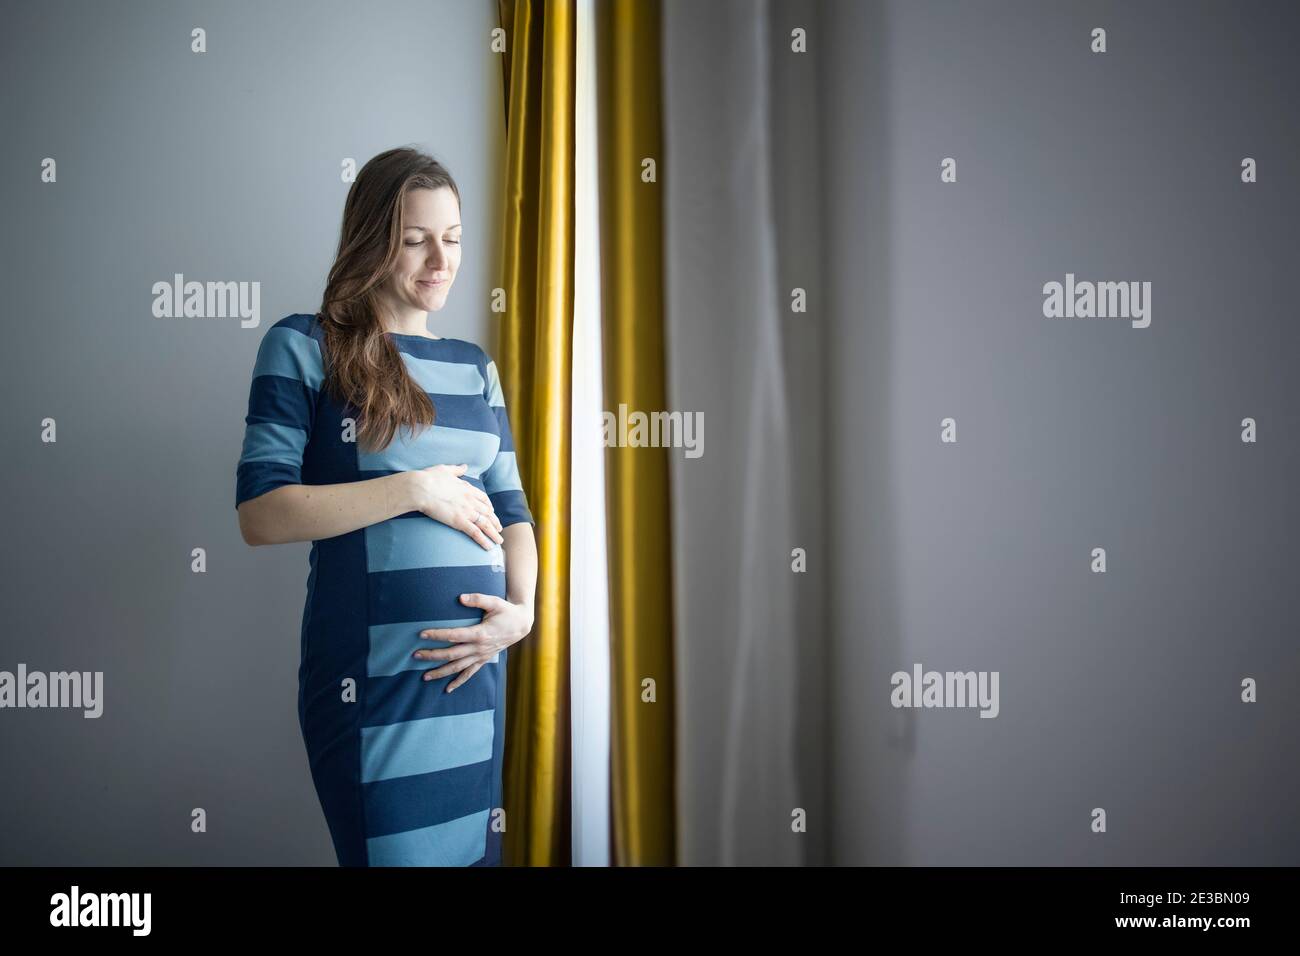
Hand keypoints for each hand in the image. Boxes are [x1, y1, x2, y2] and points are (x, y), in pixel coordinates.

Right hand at [406, 463, 502, 548]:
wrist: (420, 488)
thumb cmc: (429, 478)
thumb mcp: (445, 470)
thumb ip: (456, 469)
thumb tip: (464, 466)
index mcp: (467, 488)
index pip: (483, 499)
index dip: (489, 506)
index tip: (492, 512)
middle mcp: (470, 500)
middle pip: (488, 513)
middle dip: (495, 522)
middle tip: (499, 529)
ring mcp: (466, 511)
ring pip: (485, 524)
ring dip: (494, 533)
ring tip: (498, 541)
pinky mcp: (460, 521)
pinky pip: (476, 533)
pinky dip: (484, 541)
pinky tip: (489, 547)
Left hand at [412, 593, 534, 691]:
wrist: (521, 625)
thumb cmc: (506, 612)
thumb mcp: (494, 602)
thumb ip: (478, 599)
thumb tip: (460, 598)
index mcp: (480, 633)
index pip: (454, 635)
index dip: (438, 635)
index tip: (422, 634)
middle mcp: (479, 648)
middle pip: (452, 654)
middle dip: (433, 655)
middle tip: (415, 655)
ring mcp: (481, 656)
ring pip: (458, 667)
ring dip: (441, 672)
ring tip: (424, 677)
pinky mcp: (483, 660)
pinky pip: (469, 674)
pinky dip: (458, 682)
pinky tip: (447, 689)